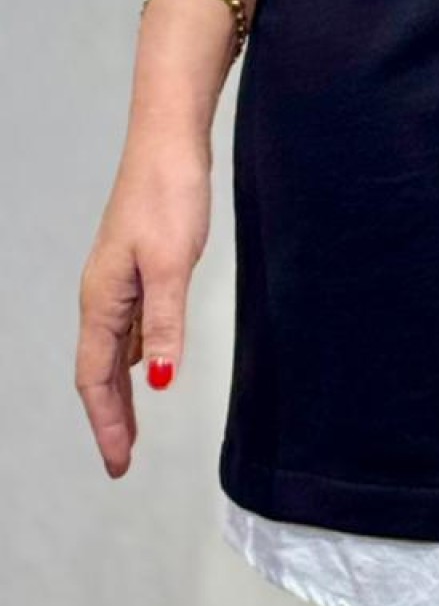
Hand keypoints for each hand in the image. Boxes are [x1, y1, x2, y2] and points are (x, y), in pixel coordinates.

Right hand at [76, 131, 211, 477]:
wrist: (170, 140)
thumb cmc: (169, 194)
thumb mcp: (173, 263)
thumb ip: (166, 323)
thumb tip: (159, 382)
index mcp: (103, 299)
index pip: (97, 378)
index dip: (107, 423)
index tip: (118, 465)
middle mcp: (104, 294)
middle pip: (100, 370)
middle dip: (109, 417)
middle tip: (121, 462)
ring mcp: (120, 279)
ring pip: (113, 349)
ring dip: (120, 390)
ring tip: (131, 427)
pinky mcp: (139, 265)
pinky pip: (130, 326)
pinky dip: (135, 355)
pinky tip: (148, 364)